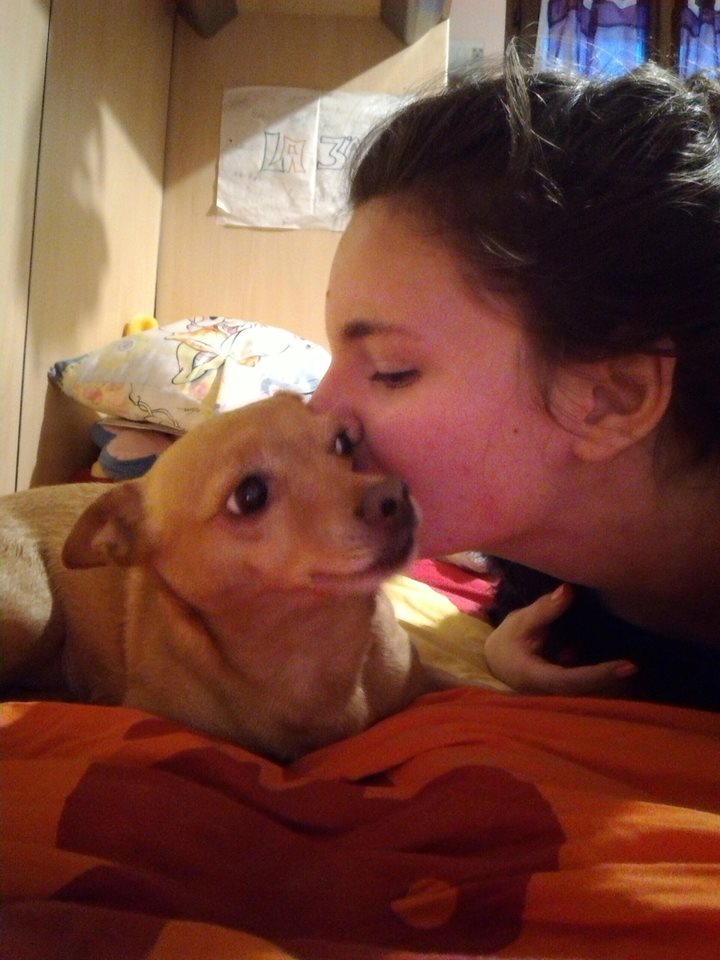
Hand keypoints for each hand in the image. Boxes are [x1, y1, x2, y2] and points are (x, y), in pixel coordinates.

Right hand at [484, 584, 637, 696]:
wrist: (496, 662)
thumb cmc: (506, 642)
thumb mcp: (519, 623)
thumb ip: (543, 610)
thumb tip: (568, 590)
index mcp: (538, 678)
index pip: (574, 680)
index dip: (601, 674)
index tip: (629, 666)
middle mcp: (553, 691)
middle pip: (589, 690)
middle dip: (613, 679)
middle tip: (637, 665)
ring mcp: (562, 692)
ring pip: (592, 689)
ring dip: (612, 678)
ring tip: (633, 663)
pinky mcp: (569, 686)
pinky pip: (589, 683)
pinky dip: (604, 672)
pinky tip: (618, 660)